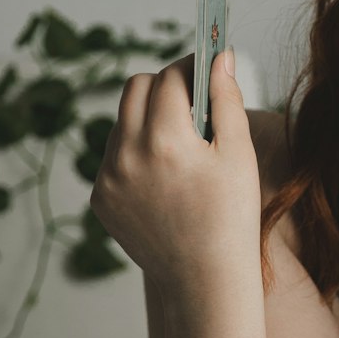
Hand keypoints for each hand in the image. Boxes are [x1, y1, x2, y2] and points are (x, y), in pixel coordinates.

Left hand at [90, 50, 260, 296]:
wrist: (205, 280)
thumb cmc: (232, 218)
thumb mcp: (238, 154)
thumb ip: (226, 99)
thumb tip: (220, 58)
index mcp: (165, 139)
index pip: (170, 77)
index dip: (191, 67)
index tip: (207, 70)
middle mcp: (127, 154)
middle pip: (136, 88)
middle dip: (164, 87)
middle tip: (192, 103)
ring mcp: (108, 178)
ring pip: (121, 122)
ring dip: (147, 120)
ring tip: (180, 147)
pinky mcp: (100, 198)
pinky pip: (113, 157)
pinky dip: (135, 154)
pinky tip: (164, 178)